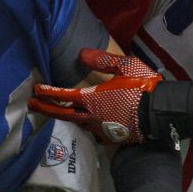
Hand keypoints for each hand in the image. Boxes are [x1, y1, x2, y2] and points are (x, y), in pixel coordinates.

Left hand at [30, 48, 161, 144]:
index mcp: (93, 98)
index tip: (36, 90)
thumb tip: (82, 53)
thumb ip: (102, 60)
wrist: (160, 113)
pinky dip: (87, 124)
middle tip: (32, 105)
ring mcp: (100, 129)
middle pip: (63, 114)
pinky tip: (88, 121)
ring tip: (58, 112)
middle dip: (46, 109)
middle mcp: (92, 115)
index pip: (64, 95)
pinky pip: (94, 131)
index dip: (48, 92)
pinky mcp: (111, 137)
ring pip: (78, 123)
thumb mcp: (125, 66)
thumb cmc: (143, 87)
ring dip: (66, 117)